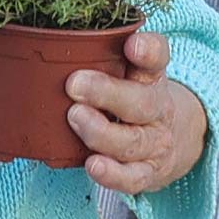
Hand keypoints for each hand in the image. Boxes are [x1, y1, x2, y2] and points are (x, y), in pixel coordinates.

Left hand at [67, 26, 209, 196]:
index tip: (132, 45)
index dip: (148, 50)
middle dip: (107, 93)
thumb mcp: (128, 73)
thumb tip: (45, 41)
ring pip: (132, 141)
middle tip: (75, 84)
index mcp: (152, 78)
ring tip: (76, 118)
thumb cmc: (134, 99)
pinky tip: (93, 165)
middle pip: (141, 102)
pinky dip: (113, 174)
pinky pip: (133, 178)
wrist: (173, 141)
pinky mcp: (148, 173)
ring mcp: (154, 144)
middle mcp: (157, 109)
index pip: (157, 58)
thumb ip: (98, 57)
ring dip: (102, 132)